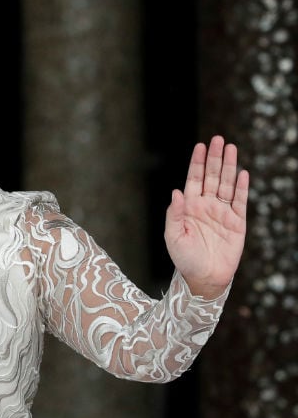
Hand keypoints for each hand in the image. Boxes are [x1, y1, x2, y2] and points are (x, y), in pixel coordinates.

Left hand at [164, 135, 248, 297]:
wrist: (203, 278)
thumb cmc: (184, 258)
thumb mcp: (173, 236)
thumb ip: (174, 213)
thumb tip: (176, 191)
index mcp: (189, 207)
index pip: (194, 179)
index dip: (197, 163)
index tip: (200, 146)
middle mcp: (206, 206)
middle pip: (212, 177)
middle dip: (215, 158)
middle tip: (218, 139)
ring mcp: (222, 213)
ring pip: (227, 184)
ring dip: (229, 167)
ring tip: (231, 148)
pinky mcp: (237, 222)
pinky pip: (240, 201)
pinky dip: (242, 187)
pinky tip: (243, 173)